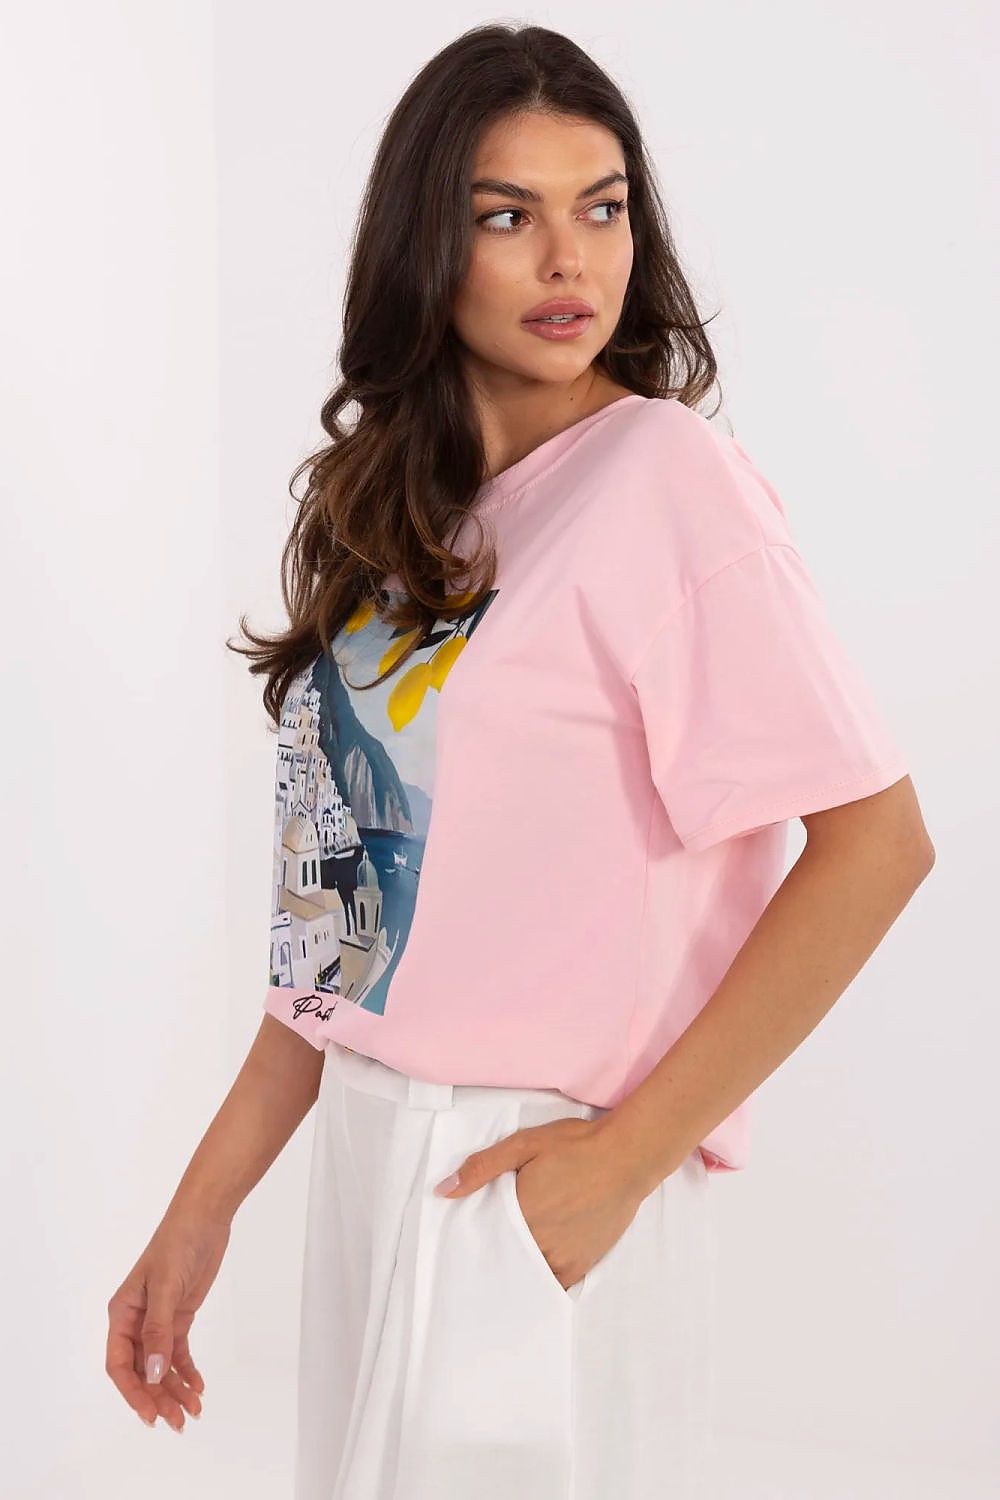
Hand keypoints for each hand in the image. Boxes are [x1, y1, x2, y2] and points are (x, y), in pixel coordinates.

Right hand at [105, 1207, 230, 1429]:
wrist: (204, 1220)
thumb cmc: (177, 1245)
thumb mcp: (166, 1287)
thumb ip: (158, 1332)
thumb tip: (151, 1373)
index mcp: (122, 1314)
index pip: (119, 1364)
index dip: (133, 1392)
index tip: (150, 1415)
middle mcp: (136, 1321)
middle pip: (142, 1371)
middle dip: (158, 1398)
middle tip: (178, 1422)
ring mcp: (158, 1321)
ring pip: (161, 1366)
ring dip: (175, 1389)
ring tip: (194, 1411)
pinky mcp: (179, 1317)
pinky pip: (178, 1353)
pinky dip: (187, 1371)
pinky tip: (199, 1387)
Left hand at [434, 1116, 643, 1291]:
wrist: (626, 1156)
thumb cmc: (575, 1145)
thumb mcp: (525, 1144)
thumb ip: (483, 1167)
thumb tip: (444, 1191)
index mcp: (520, 1213)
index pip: (484, 1240)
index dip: (473, 1244)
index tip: (460, 1249)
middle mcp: (538, 1242)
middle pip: (504, 1261)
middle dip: (491, 1261)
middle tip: (477, 1265)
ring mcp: (562, 1257)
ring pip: (527, 1277)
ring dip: (515, 1274)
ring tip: (501, 1274)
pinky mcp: (582, 1263)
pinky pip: (554, 1286)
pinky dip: (540, 1285)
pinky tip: (531, 1283)